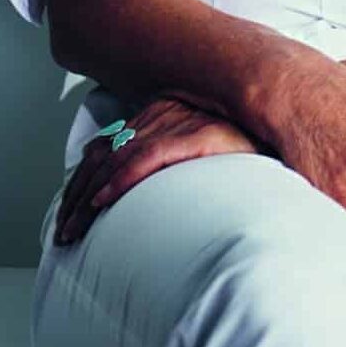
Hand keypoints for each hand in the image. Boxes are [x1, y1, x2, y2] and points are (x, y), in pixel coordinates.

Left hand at [53, 93, 268, 247]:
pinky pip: (148, 158)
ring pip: (118, 159)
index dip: (80, 183)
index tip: (68, 215)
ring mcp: (180, 122)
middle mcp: (164, 112)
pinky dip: (121, 180)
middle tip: (64, 233)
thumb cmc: (241, 152)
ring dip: (89, 197)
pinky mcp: (197, 135)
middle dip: (77, 197)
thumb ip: (161, 154)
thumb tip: (120, 178)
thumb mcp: (193, 149)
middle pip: (104, 155)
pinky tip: (104, 201)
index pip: (105, 147)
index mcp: (159, 112)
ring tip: (74, 229)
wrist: (281, 138)